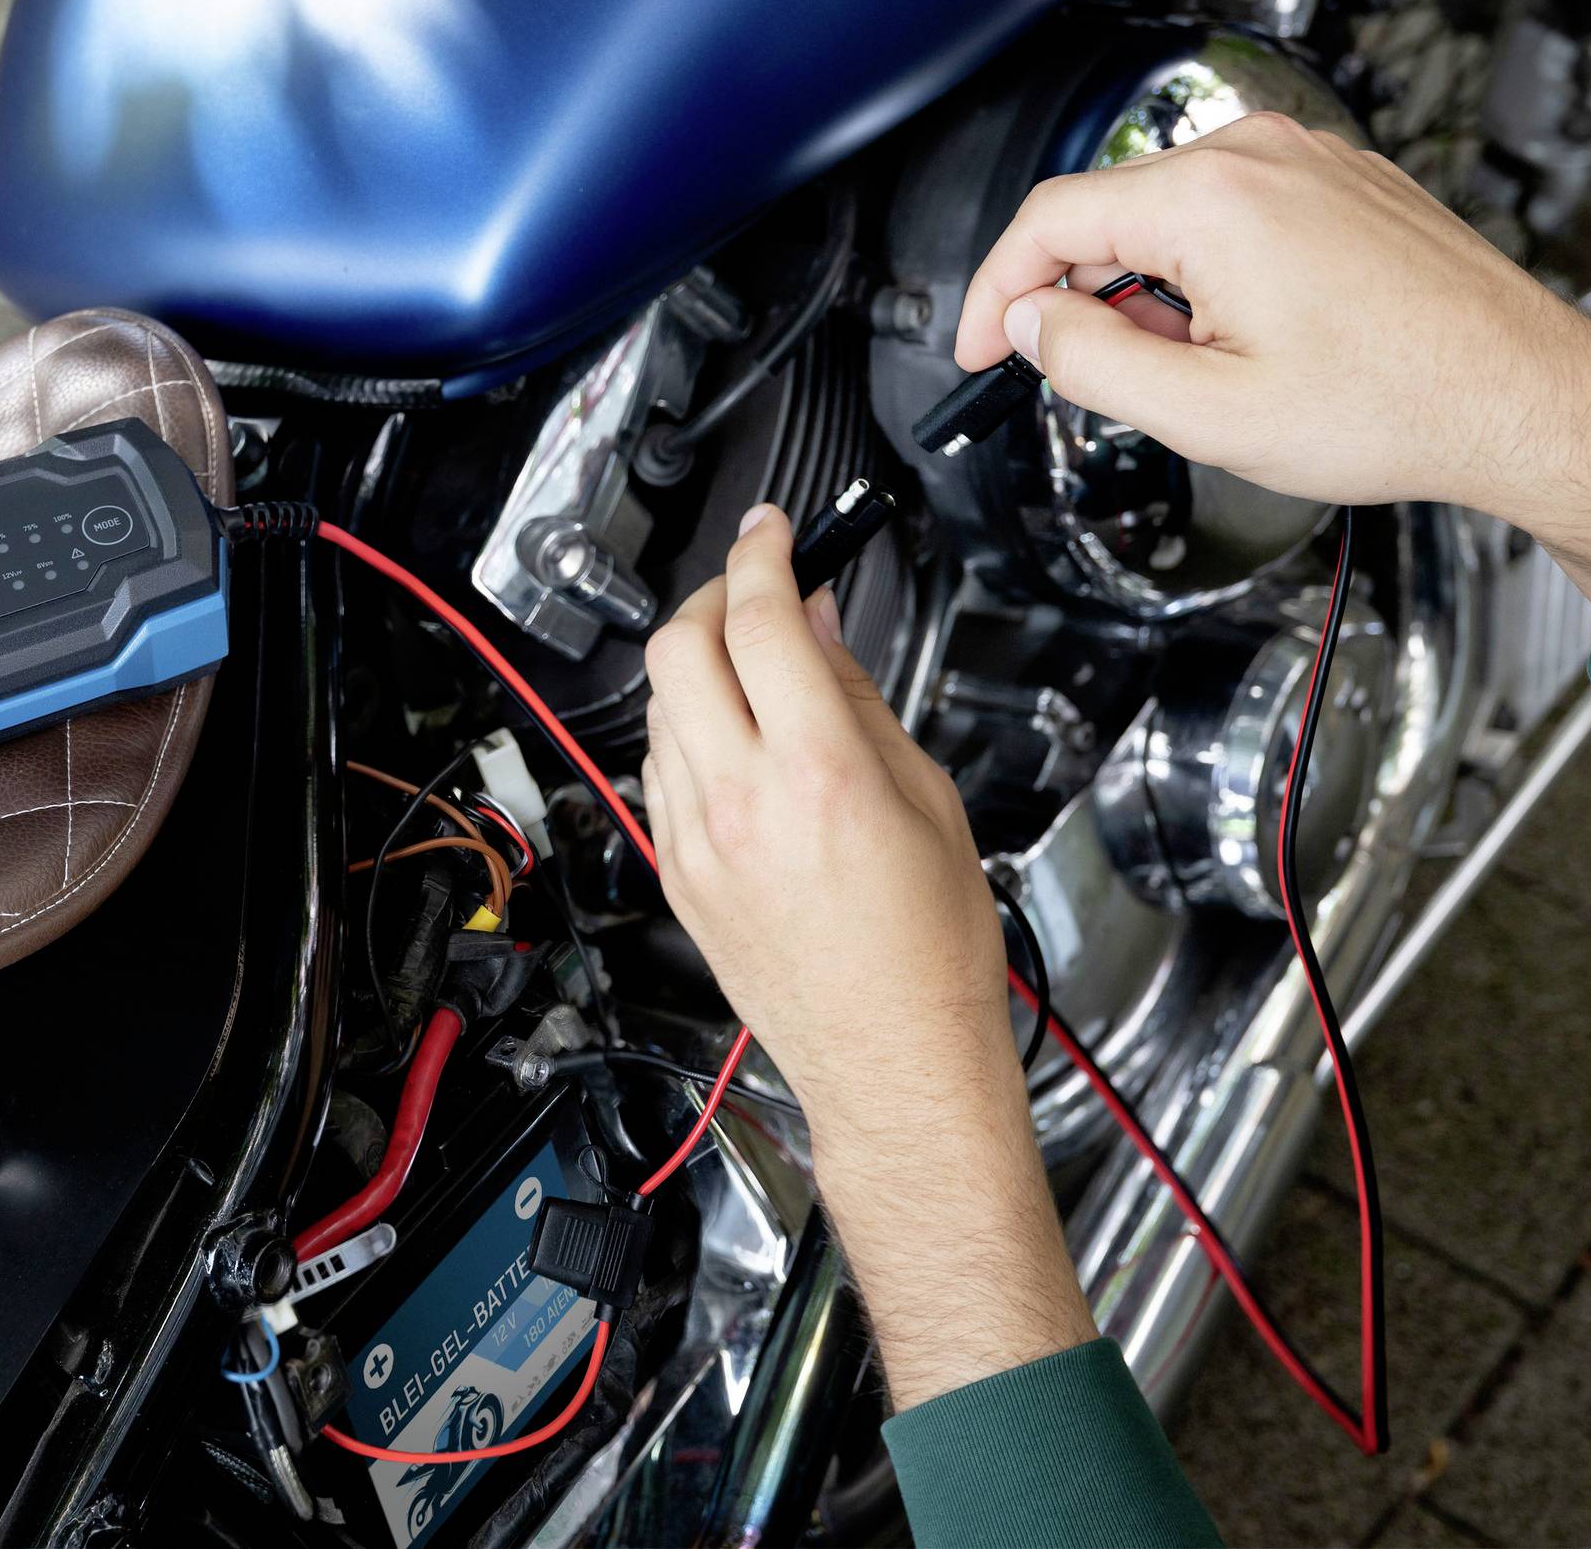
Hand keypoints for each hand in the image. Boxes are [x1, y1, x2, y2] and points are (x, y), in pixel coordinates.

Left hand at [641, 507, 1093, 1407]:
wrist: (894, 1061)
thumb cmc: (932, 952)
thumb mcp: (926, 799)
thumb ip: (858, 701)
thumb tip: (818, 631)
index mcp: (817, 773)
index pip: (761, 620)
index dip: (762, 553)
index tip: (771, 529)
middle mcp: (739, 801)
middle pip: (679, 650)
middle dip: (711, 599)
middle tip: (751, 589)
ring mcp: (694, 841)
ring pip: (660, 708)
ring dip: (697, 666)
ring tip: (752, 668)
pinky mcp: (675, 875)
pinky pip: (658, 772)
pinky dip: (686, 731)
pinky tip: (731, 737)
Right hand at [953, 112, 1590, 628]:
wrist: (1519, 400)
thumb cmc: (1396, 405)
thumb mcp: (1204, 415)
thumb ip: (1088, 364)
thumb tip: (1031, 327)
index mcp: (1211, 200)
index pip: (1046, 221)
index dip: (992, 292)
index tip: (980, 346)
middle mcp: (1259, 157)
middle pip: (1105, 212)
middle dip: (1077, 299)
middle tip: (1092, 379)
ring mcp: (1307, 162)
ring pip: (1167, 216)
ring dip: (1148, 293)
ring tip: (1197, 372)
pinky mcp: (1340, 184)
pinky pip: (1232, 214)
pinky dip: (1206, 276)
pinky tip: (1245, 342)